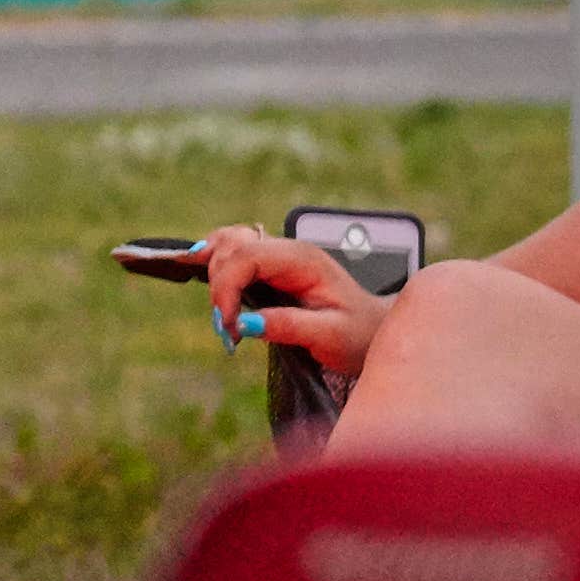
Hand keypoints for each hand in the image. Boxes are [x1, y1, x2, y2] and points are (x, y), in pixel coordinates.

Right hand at [191, 226, 386, 367]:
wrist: (374, 331)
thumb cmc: (358, 335)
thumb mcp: (330, 337)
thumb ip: (289, 326)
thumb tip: (246, 322)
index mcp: (302, 260)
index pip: (247, 257)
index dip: (226, 288)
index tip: (228, 325)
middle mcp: (288, 249)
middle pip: (231, 247)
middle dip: (219, 286)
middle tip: (228, 329)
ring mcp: (278, 254)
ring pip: (228, 243)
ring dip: (213, 273)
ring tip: (222, 312)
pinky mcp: (271, 265)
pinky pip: (234, 252)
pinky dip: (215, 262)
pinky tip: (205, 278)